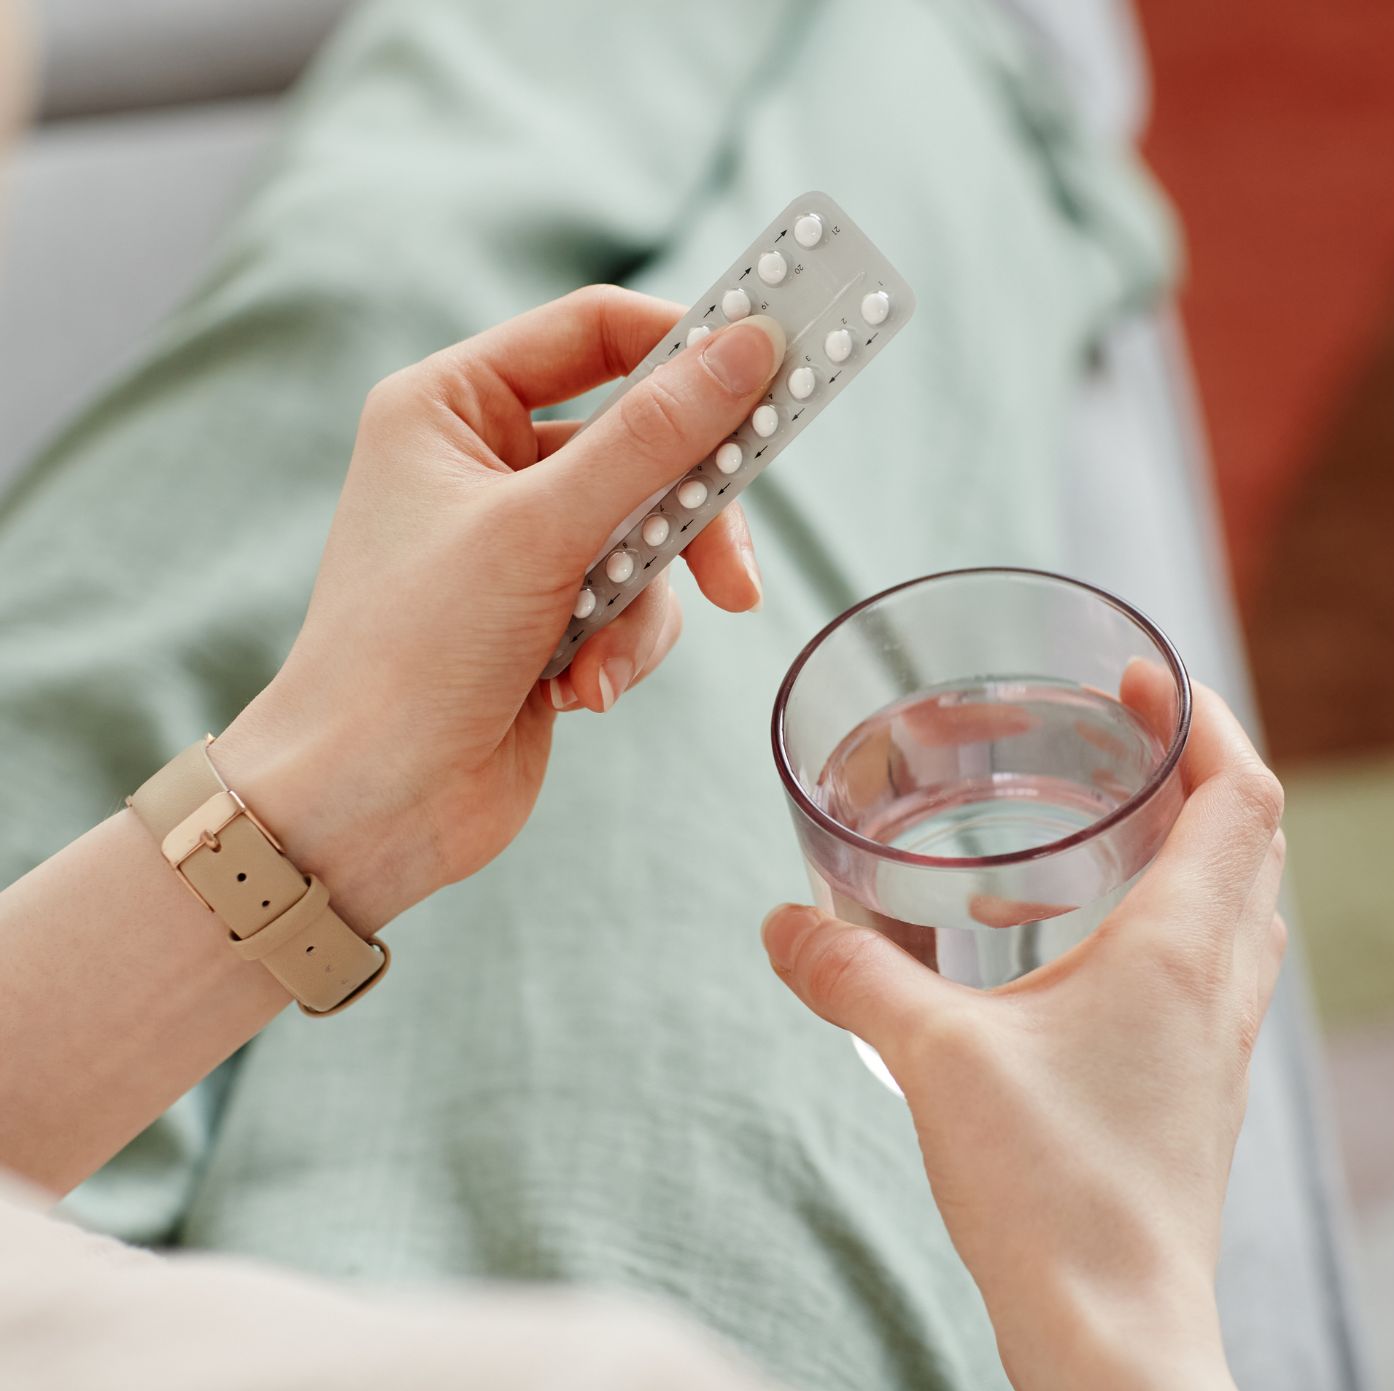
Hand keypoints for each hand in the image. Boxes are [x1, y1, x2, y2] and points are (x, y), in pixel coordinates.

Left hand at [214, 286, 784, 932]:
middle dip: (686, 516)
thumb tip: (748, 348)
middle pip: (642, 443)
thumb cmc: (413, 650)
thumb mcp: (540, 529)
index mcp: (451, 406)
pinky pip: (635, 605)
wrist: (370, 806)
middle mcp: (486, 463)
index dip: (687, 344)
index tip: (773, 367)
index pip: (595, 331)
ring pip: (651, 535)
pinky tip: (580, 695)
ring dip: (642, 609)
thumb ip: (653, 439)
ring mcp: (521, 545)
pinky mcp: (551, 616)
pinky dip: (623, 651)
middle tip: (734, 571)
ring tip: (600, 664)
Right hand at [762, 671, 1285, 1390]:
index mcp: (1179, 949)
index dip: (1203, 720)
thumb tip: (782, 925)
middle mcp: (1217, 984)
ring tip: (1110, 818)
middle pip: (1249, 840)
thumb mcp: (934, 1058)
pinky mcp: (1192, 1085)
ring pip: (1239, 904)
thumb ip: (853, 976)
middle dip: (1199, 768)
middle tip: (1120, 735)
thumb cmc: (1052, 1190)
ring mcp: (1215, 1040)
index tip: (1139, 681)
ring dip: (1195, 842)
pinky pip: (1210, 965)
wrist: (1112, 1329)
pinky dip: (1174, 916)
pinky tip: (1087, 940)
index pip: (1239, 796)